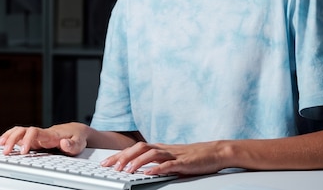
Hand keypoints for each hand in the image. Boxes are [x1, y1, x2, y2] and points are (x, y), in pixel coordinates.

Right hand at [0, 122, 89, 155]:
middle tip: (5, 151)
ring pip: (20, 131)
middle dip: (12, 139)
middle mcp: (42, 133)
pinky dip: (9, 137)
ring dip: (8, 136)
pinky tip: (1, 142)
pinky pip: (20, 135)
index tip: (23, 152)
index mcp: (51, 134)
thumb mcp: (79, 143)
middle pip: (23, 130)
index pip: (35, 132)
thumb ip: (72, 145)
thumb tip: (63, 143)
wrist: (77, 131)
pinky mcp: (35, 139)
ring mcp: (37, 135)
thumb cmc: (77, 137)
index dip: (27, 140)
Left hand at [100, 141, 226, 175]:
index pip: (136, 149)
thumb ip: (159, 163)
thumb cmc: (196, 157)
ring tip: (125, 170)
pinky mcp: (184, 162)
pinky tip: (149, 173)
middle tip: (109, 166)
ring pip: (151, 154)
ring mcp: (174, 154)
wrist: (216, 152)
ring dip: (137, 162)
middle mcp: (165, 149)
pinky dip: (157, 168)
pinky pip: (169, 164)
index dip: (120, 155)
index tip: (106, 162)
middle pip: (139, 148)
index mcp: (161, 148)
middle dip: (123, 157)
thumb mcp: (173, 159)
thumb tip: (143, 170)